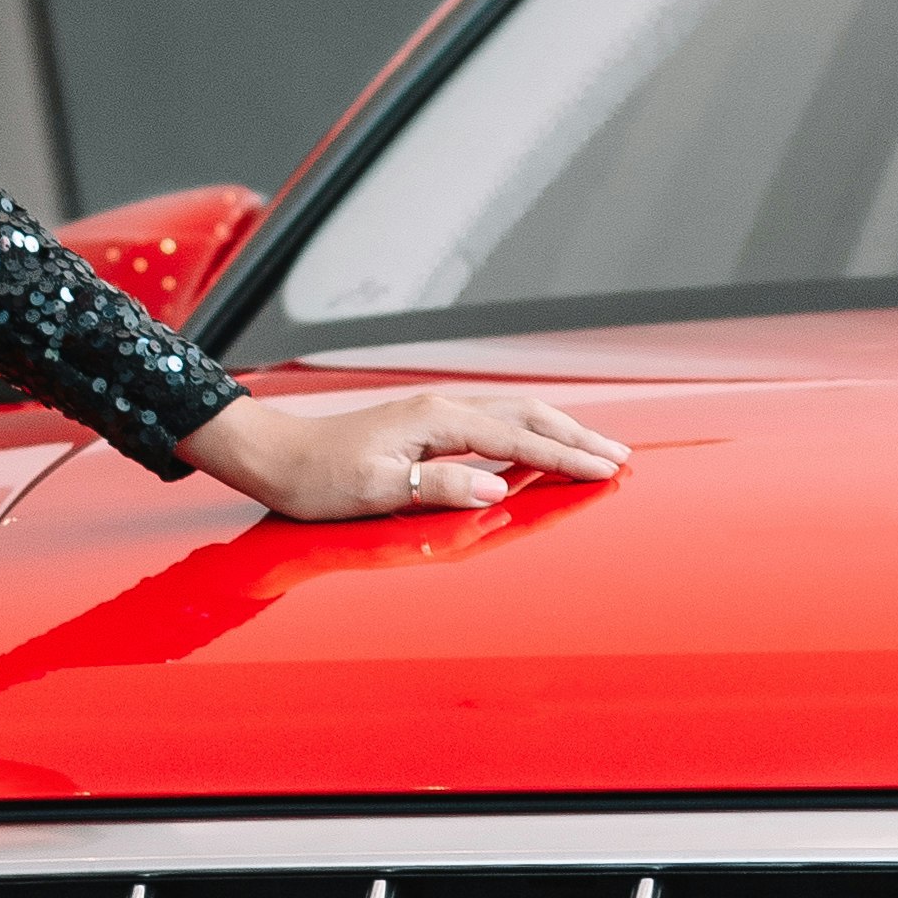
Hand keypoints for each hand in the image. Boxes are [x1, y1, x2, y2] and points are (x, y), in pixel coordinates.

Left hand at [182, 381, 628, 522]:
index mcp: (436, 420)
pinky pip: (493, 425)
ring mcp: (434, 413)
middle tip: (621, 459)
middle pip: (528, 416)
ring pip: (514, 415)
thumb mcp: (377, 490)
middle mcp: (441, 407)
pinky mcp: (426, 426)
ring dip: (558, 432)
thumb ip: (441, 488)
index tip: (607, 471)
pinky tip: (539, 447)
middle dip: (578, 438)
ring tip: (596, 451)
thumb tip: (498, 490)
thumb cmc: (320, 477)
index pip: (518, 439)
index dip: (567, 457)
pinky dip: (529, 434)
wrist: (276, 457)